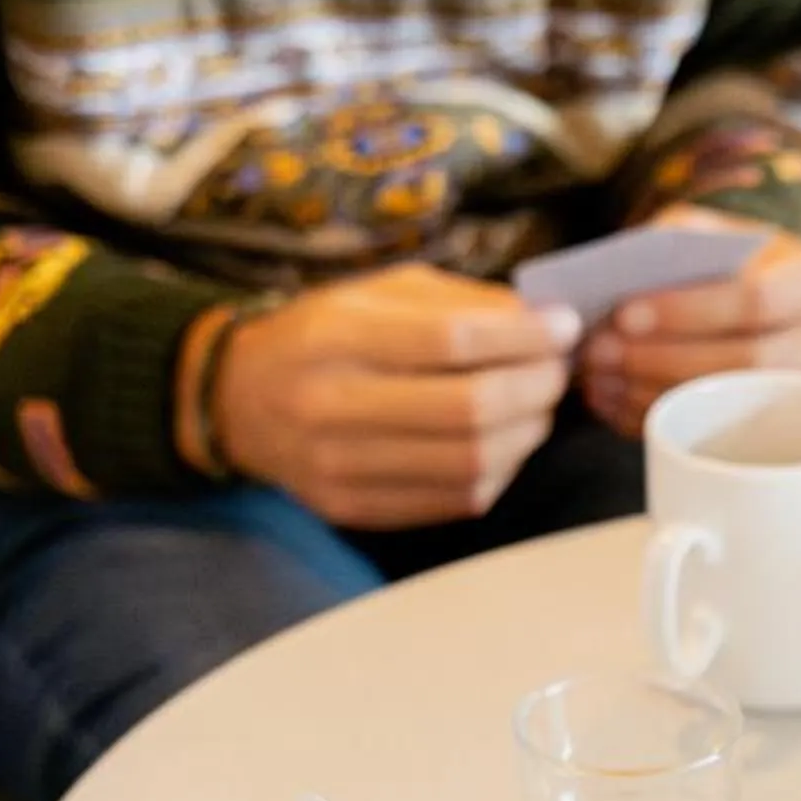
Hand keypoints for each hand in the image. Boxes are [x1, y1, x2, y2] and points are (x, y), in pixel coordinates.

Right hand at [212, 265, 579, 529]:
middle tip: (557, 372)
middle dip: (535, 389)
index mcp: (335, 335)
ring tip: (537, 408)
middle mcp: (331, 403)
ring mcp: (338, 465)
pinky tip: (504, 445)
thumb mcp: (375, 292)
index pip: (452, 340)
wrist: (236, 400)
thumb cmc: (324, 335)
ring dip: (526, 434)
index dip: (524, 336)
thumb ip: (459, 302)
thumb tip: (545, 323)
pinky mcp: (351, 508)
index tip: (564, 327)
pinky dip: (498, 471)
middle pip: (469, 409)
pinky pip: (453, 500)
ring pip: (470, 462)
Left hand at [576, 211, 800, 435]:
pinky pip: (711, 434)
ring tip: (596, 377)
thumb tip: (621, 279)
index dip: (687, 311)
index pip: (757, 301)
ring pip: (727, 406)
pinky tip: (611, 402)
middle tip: (599, 351)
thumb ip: (680, 242)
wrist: (790, 305)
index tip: (624, 313)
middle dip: (660, 359)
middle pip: (743, 363)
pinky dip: (652, 419)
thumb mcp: (719, 230)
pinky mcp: (775, 426)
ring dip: (650, 393)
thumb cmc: (742, 261)